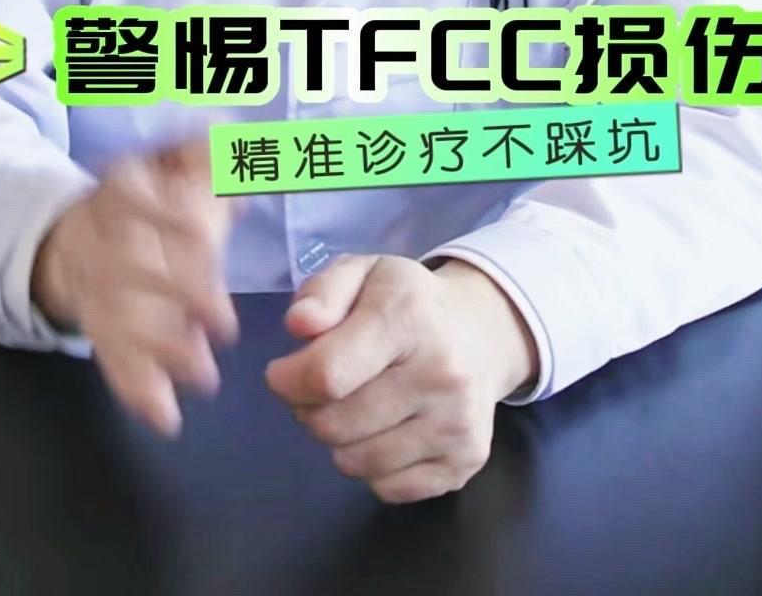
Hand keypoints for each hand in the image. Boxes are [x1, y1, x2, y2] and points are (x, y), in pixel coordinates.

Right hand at [31, 136, 241, 437]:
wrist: (84, 232)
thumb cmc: (156, 193)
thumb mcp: (180, 160)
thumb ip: (210, 154)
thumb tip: (236, 148)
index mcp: (122, 185)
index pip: (135, 196)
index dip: (166, 214)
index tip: (204, 231)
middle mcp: (100, 235)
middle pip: (130, 264)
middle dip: (177, 293)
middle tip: (224, 324)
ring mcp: (93, 285)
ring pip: (119, 317)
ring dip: (161, 349)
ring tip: (205, 377)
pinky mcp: (96, 327)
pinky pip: (110, 358)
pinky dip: (136, 389)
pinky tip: (165, 416)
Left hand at [264, 252, 539, 503]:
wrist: (481, 333)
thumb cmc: (407, 303)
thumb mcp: (362, 272)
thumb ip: (322, 292)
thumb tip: (299, 325)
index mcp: (409, 317)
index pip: (327, 373)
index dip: (287, 381)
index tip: (280, 374)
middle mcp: (441, 373)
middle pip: (335, 424)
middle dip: (308, 410)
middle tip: (319, 390)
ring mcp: (457, 423)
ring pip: (357, 463)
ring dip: (339, 441)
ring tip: (354, 406)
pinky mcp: (465, 462)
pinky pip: (387, 489)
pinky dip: (372, 467)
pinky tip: (385, 430)